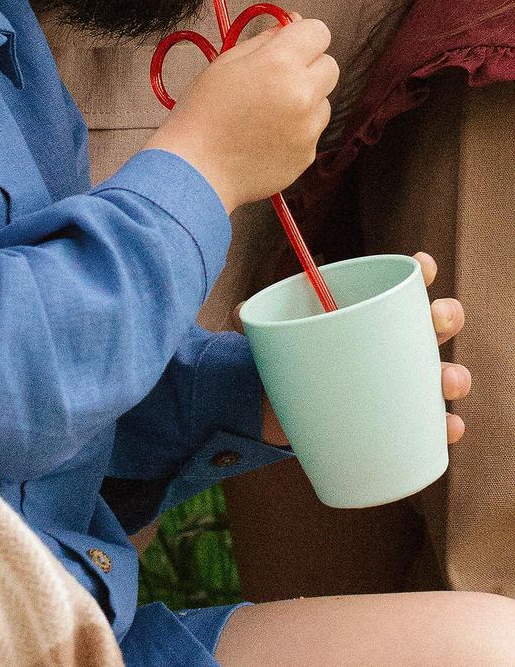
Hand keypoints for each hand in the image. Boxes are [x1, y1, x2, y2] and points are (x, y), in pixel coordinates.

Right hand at [147, 16, 338, 212]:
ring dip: (305, 99)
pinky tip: (266, 135)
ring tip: (267, 112)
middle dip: (308, 66)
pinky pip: (313, 130)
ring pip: (323, 100)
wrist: (195, 170)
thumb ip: (262, 41)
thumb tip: (287, 27)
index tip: (289, 44)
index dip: (302, 35)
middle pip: (330, 65)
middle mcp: (302, 93)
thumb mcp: (224, 63)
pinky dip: (297, 129)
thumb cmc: (201, 114)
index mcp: (279, 63)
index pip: (318, 31)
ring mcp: (308, 127)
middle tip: (276, 78)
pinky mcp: (308, 154)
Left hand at [252, 250, 470, 446]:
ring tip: (444, 380)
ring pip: (440, 373)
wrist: (277, 411)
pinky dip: (445, 425)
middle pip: (432, 324)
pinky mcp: (396, 420)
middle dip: (444, 316)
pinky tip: (447, 427)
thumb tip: (240, 314)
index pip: (399, 285)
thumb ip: (253, 320)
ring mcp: (397, 383)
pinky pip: (431, 424)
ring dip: (452, 374)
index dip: (420, 272)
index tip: (424, 266)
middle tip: (436, 319)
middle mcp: (389, 344)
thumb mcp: (268, 335)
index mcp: (364, 312)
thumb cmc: (283, 358)